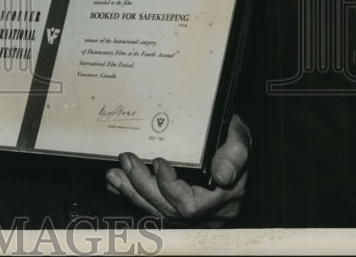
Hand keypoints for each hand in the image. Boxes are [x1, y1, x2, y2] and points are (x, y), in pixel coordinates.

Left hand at [105, 113, 250, 226]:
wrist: (235, 148)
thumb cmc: (234, 141)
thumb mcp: (240, 139)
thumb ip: (234, 154)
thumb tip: (221, 174)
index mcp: (223, 199)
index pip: (190, 205)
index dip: (168, 186)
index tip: (157, 161)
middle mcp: (207, 213)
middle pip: (168, 210)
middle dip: (142, 185)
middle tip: (126, 160)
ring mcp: (193, 215)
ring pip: (158, 211)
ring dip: (132, 192)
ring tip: (114, 175)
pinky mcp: (181, 211)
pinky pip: (155, 209)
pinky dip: (135, 196)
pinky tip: (119, 185)